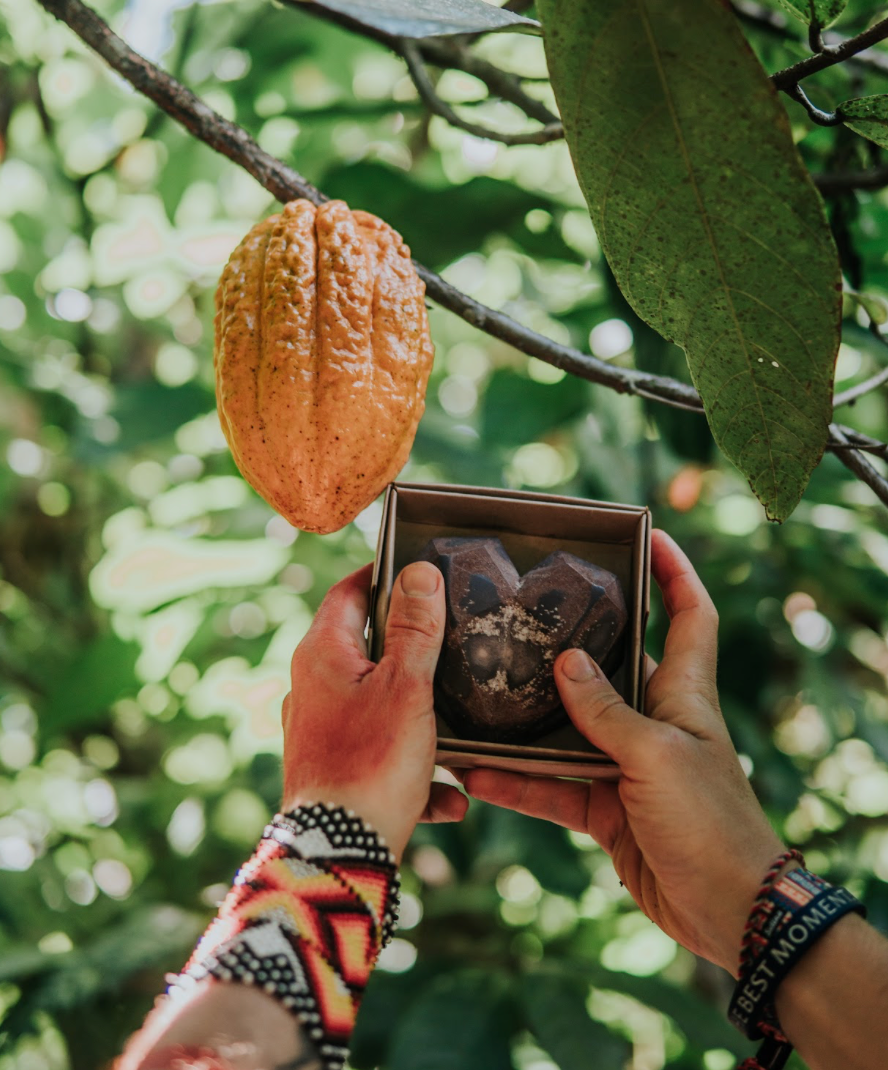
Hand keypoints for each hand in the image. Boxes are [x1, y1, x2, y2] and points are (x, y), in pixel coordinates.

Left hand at [281, 560, 467, 861]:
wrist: (338, 852)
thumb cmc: (371, 762)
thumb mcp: (406, 686)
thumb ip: (415, 629)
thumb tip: (420, 572)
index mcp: (322, 655)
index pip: (347, 592)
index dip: (382, 576)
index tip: (418, 570)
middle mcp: (312, 687)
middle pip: (365, 648)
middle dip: (412, 649)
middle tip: (452, 640)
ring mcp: (320, 730)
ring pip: (380, 704)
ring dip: (420, 715)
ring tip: (459, 727)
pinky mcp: (333, 769)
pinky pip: (381, 755)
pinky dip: (415, 769)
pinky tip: (449, 795)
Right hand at [463, 529, 784, 975]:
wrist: (728, 911)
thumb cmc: (710, 822)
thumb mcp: (656, 756)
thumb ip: (607, 711)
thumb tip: (564, 662)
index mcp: (683, 693)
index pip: (691, 614)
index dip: (677, 571)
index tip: (649, 535)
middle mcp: (654, 720)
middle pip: (611, 666)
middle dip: (570, 641)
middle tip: (520, 614)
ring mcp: (627, 764)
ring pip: (568, 729)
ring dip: (526, 723)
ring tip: (477, 696)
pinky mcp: (606, 808)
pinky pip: (553, 786)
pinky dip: (519, 783)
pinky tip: (477, 775)